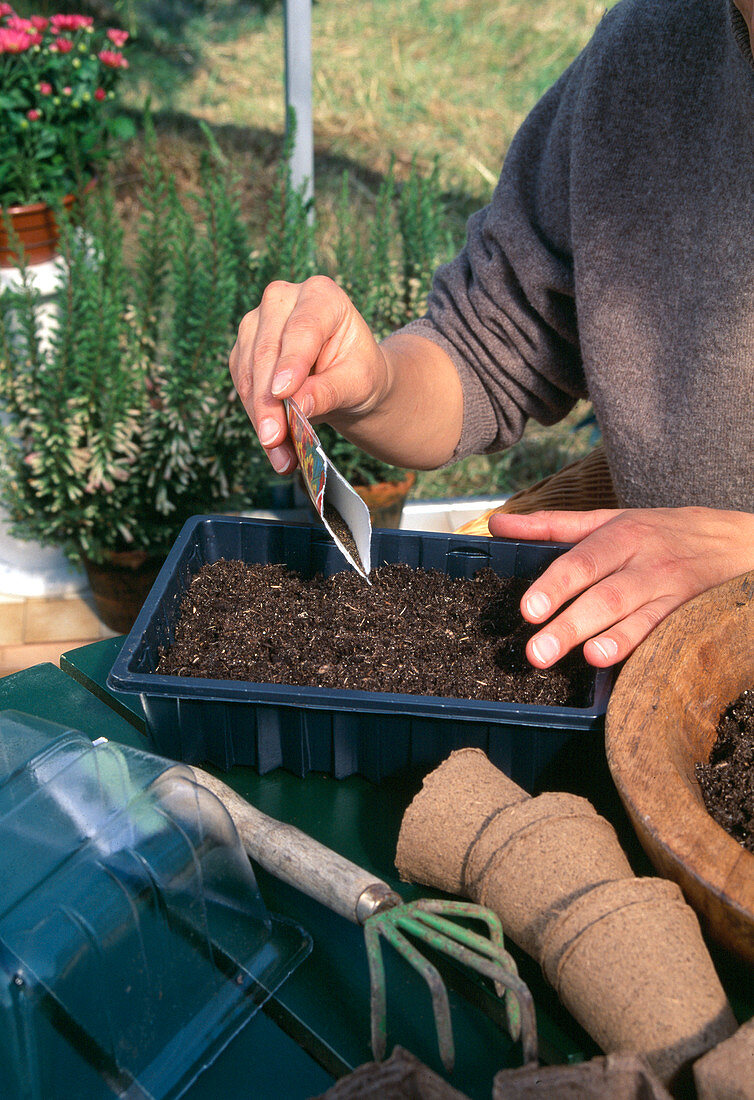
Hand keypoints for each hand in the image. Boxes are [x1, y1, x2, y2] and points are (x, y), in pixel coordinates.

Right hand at [229, 276, 388, 472]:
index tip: (283, 393)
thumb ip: (330, 390)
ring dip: (260, 416)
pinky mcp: (244, 349)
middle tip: (274, 439)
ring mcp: (257, 323)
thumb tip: (298, 405)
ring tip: (279, 452)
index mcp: (322, 295)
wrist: (348, 380)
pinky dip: (255, 417)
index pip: (302, 328)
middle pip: (267, 351)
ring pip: (249, 371)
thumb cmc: (360, 373)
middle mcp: (283, 300)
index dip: (291, 362)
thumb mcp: (358, 382)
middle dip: (269, 401)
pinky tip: (273, 445)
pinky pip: (243, 385)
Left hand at [488, 506, 753, 667]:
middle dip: (571, 623)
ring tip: (586, 658)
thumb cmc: (661, 533)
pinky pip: (667, 635)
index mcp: (622, 535)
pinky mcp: (692, 617)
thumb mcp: (610, 520)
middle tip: (537, 651)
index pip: (582, 561)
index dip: (555, 586)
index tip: (528, 610)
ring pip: (638, 618)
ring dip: (612, 640)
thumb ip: (551, 526)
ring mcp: (672, 592)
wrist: (738, 543)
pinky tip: (624, 666)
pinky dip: (646, 650)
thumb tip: (497, 525)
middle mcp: (647, 563)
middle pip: (605, 595)